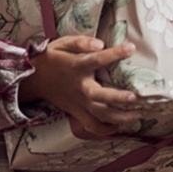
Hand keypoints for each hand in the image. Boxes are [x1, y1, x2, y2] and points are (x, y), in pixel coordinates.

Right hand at [20, 36, 140, 136]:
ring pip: (100, 115)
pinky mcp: (76, 113)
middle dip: (118, 98)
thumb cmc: (53, 58)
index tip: (131, 47)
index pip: (96, 59)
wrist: (34, 79)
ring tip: (138, 114)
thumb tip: (100, 43)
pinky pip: (92, 126)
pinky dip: (106, 130)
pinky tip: (119, 124)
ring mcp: (78, 103)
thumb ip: (80, 42)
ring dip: (120, 117)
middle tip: (135, 97)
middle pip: (99, 96)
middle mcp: (80, 87)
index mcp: (76, 67)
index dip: (114, 53)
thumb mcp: (62, 44)